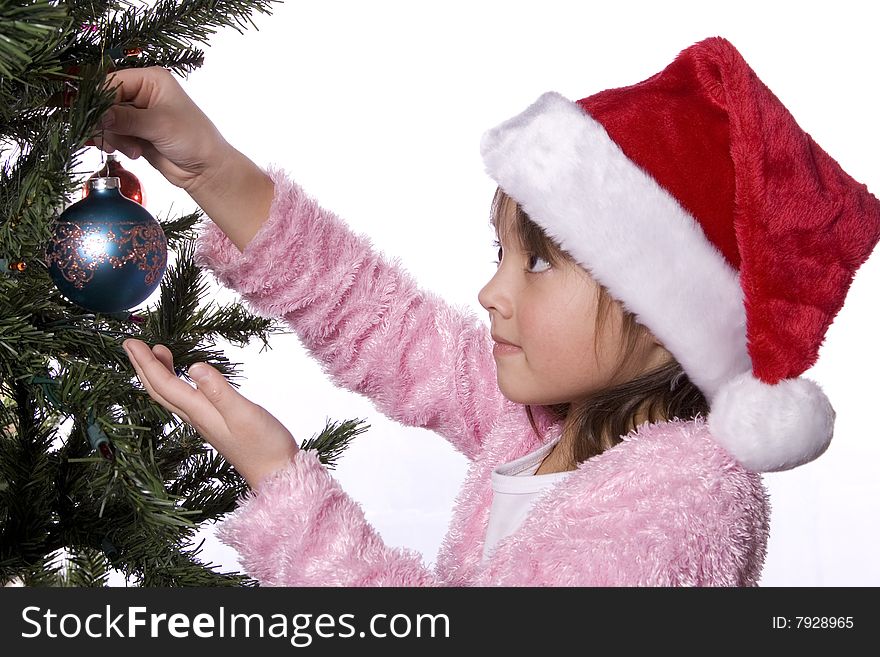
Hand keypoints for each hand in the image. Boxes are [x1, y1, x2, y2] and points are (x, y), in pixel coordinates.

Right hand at [91, 67, 233, 194]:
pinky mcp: (135, 132)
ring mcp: (137, 114)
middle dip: (107, 123)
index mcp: (150, 79)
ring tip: (134, 150)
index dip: (101, 101)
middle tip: (116, 139)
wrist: (206, 169)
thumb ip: (127, 119)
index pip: (112, 82)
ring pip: (106, 121)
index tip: (99, 120)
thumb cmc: (194, 139)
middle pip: (105, 102)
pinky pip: (112, 135)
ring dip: (114, 137)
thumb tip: (98, 116)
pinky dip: (117, 145)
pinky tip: (134, 153)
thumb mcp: (160, 125)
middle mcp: (142, 92)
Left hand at [122, 338, 299, 487]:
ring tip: (155, 352)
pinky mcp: (215, 422)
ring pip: (171, 395)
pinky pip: (184, 400)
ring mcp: (204, 421)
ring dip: (158, 373)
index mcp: (200, 412)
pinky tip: (185, 377)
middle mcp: (196, 417)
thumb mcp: (244, 413)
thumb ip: (219, 391)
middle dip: (143, 366)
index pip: (164, 384)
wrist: (275, 473)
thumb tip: (194, 366)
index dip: (146, 362)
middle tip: (130, 344)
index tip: (131, 342)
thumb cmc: (264, 445)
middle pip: (160, 390)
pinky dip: (176, 383)